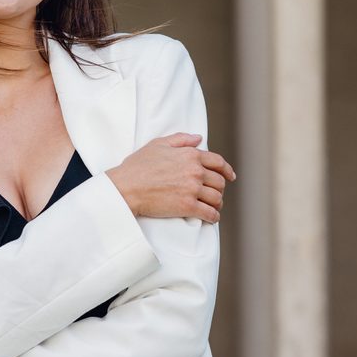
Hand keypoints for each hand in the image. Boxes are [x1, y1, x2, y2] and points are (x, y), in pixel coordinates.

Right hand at [106, 132, 235, 222]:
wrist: (126, 187)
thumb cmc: (138, 166)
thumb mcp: (158, 144)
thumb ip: (181, 139)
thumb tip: (199, 138)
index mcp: (191, 155)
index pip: (218, 162)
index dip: (227, 170)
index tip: (230, 176)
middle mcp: (195, 171)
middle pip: (219, 182)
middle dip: (219, 188)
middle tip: (214, 194)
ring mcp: (192, 189)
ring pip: (216, 198)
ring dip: (217, 203)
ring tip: (213, 207)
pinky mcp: (188, 206)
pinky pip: (209, 213)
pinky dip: (213, 217)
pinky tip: (211, 218)